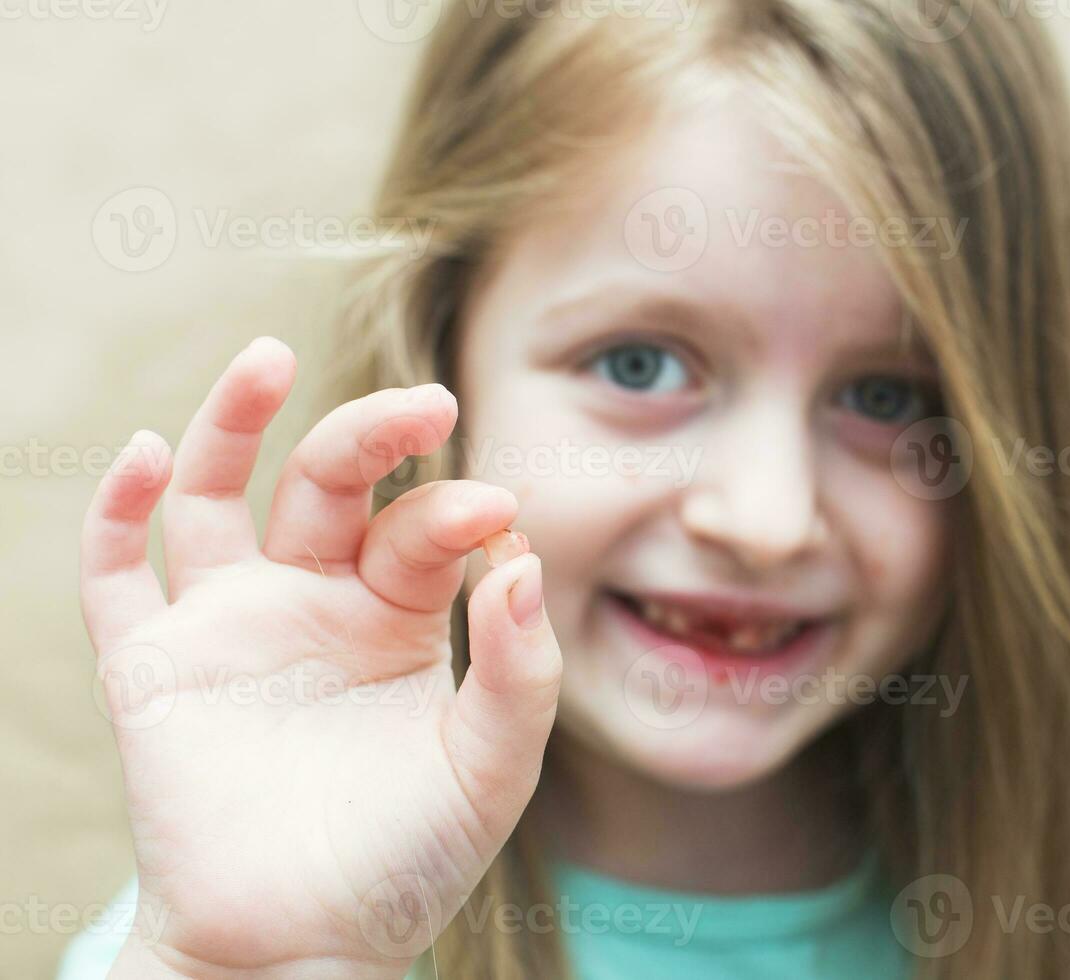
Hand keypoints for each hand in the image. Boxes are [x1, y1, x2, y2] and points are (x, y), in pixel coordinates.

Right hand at [79, 337, 560, 977]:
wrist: (301, 949)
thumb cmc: (406, 860)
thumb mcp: (491, 769)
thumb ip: (520, 673)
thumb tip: (521, 564)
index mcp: (397, 616)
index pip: (421, 530)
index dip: (457, 513)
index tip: (502, 516)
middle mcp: (311, 601)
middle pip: (328, 485)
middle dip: (373, 436)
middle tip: (431, 403)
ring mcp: (228, 624)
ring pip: (215, 496)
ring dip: (234, 422)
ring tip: (269, 356)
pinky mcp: (152, 666)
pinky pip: (117, 573)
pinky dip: (118, 510)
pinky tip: (143, 450)